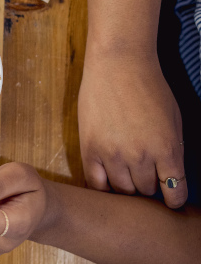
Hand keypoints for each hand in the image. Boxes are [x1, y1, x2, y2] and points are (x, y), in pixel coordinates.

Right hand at [78, 50, 185, 207]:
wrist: (118, 65)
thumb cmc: (148, 87)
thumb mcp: (174, 120)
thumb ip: (172, 151)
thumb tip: (168, 175)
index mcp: (167, 149)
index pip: (175, 193)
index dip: (174, 198)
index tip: (171, 197)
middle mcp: (140, 157)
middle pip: (146, 191)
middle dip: (149, 186)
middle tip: (146, 176)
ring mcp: (112, 154)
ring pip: (122, 190)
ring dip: (127, 185)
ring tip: (126, 173)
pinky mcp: (89, 149)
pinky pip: (95, 182)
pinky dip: (104, 186)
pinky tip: (108, 179)